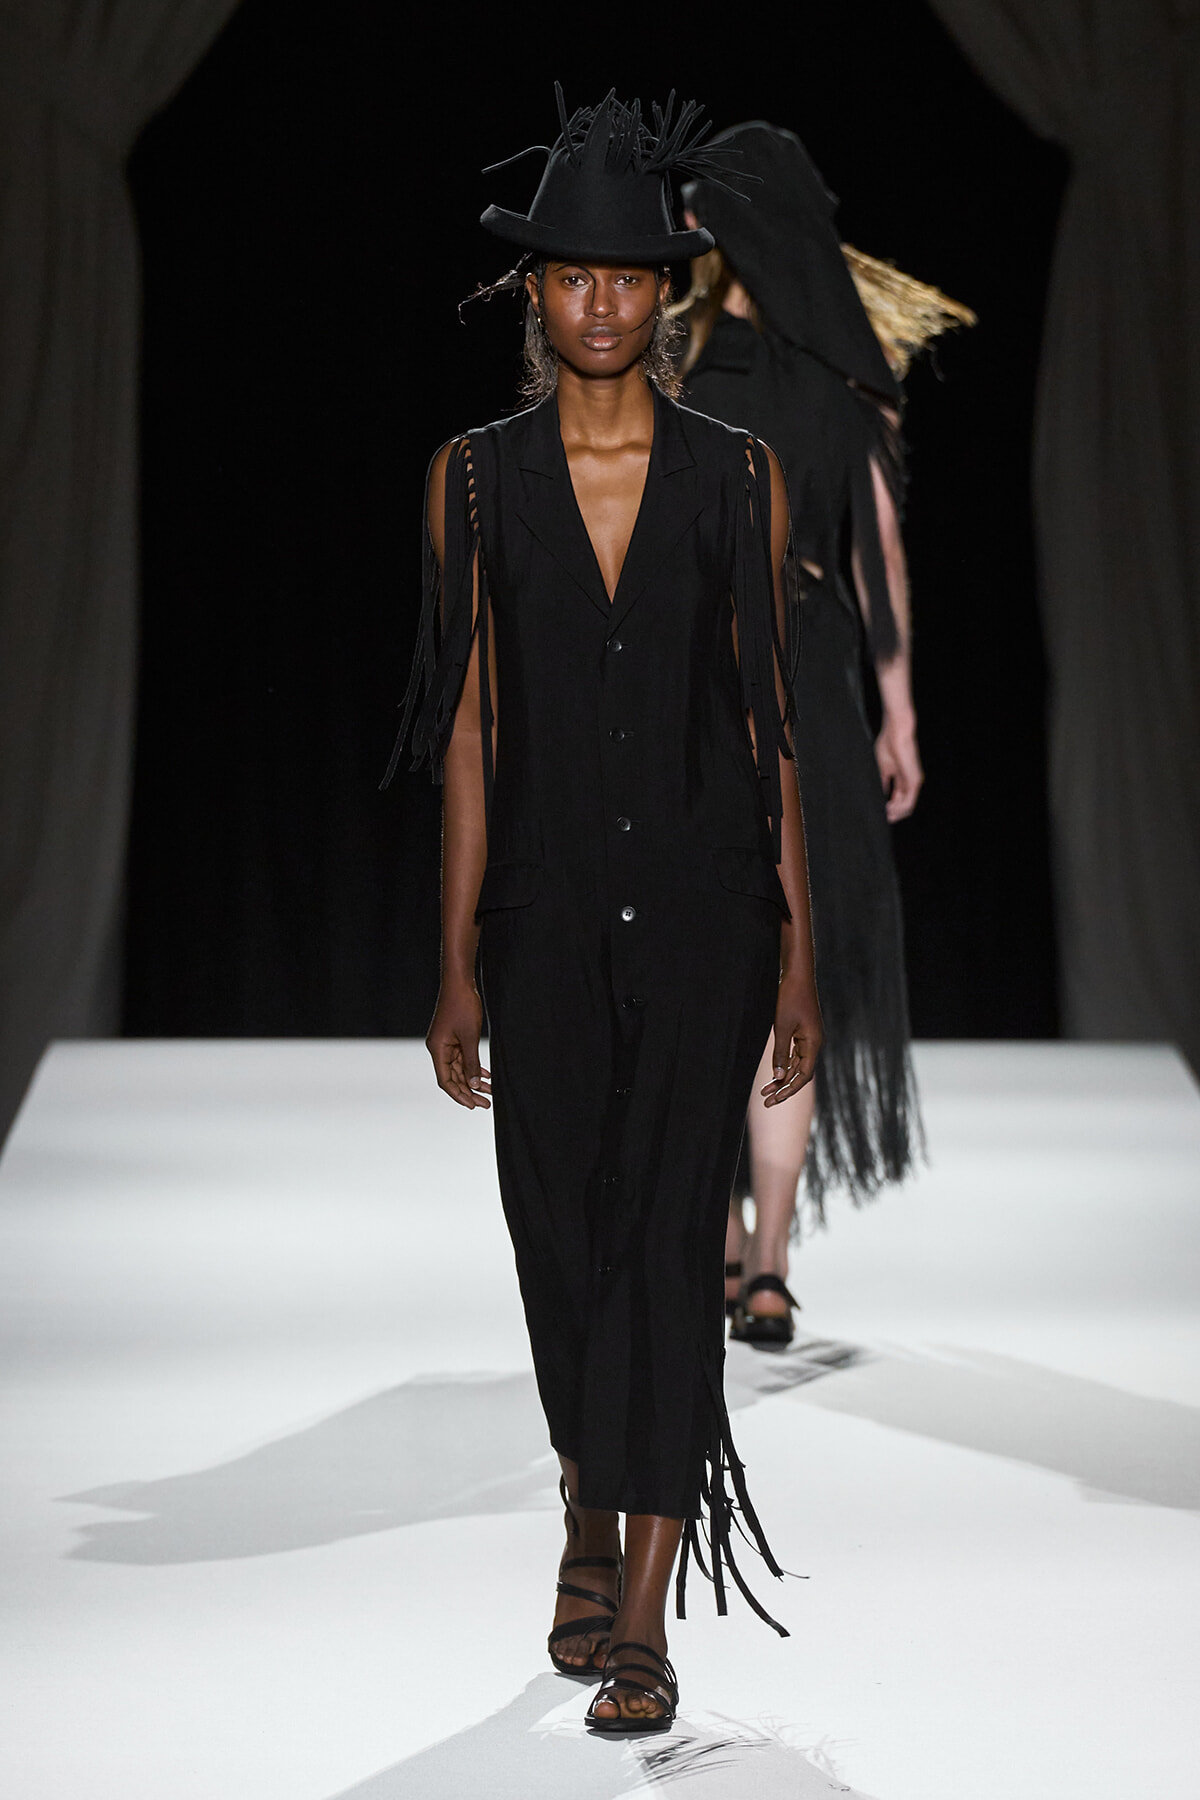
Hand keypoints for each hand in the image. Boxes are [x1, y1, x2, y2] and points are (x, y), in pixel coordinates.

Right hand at [426, 981, 491, 1108]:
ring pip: (459, 1069)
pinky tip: (486, 1076)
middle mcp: (439, 1049)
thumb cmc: (462, 1006)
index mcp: (437, 1050)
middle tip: (486, 1104)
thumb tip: (473, 1084)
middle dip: (469, 1091)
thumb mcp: (469, 1037)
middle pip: (453, 1078)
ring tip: (490, 1092)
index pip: (446, 1081)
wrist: (460, 982)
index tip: (473, 1105)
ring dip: (473, 1081)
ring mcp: (446, 1043)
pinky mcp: (453, 1037)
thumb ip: (471, 1061)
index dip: (459, 1095)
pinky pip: (463, 1058)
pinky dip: (473, 1067)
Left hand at [762, 974, 822, 1105]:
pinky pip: (795, 1054)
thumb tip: (779, 1076)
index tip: (774, 1099)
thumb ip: (781, 1052)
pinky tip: (774, 1073)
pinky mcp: (803, 1032)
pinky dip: (785, 1064)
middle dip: (784, 1088)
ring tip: (765, 1091)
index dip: (789, 1089)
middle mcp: (814, 1043)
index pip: (804, 1075)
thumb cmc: (790, 997)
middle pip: (801, 1073)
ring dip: (782, 1078)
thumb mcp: (782, 1026)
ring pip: (797, 1065)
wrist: (797, 974)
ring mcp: (809, 1037)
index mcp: (813, 1043)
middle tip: (765, 1101)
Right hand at [875, 713, 922, 820]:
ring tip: (885, 815)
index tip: (881, 814)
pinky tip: (888, 810)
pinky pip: (908, 801)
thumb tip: (879, 794)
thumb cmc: (889, 744)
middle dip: (894, 814)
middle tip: (884, 819)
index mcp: (903, 777)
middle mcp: (911, 781)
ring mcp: (914, 781)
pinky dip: (899, 808)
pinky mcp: (914, 780)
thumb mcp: (882, 767)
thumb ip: (883, 782)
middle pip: (905, 804)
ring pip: (908, 806)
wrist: (896, 732)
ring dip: (896, 813)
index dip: (891, 808)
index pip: (899, 798)